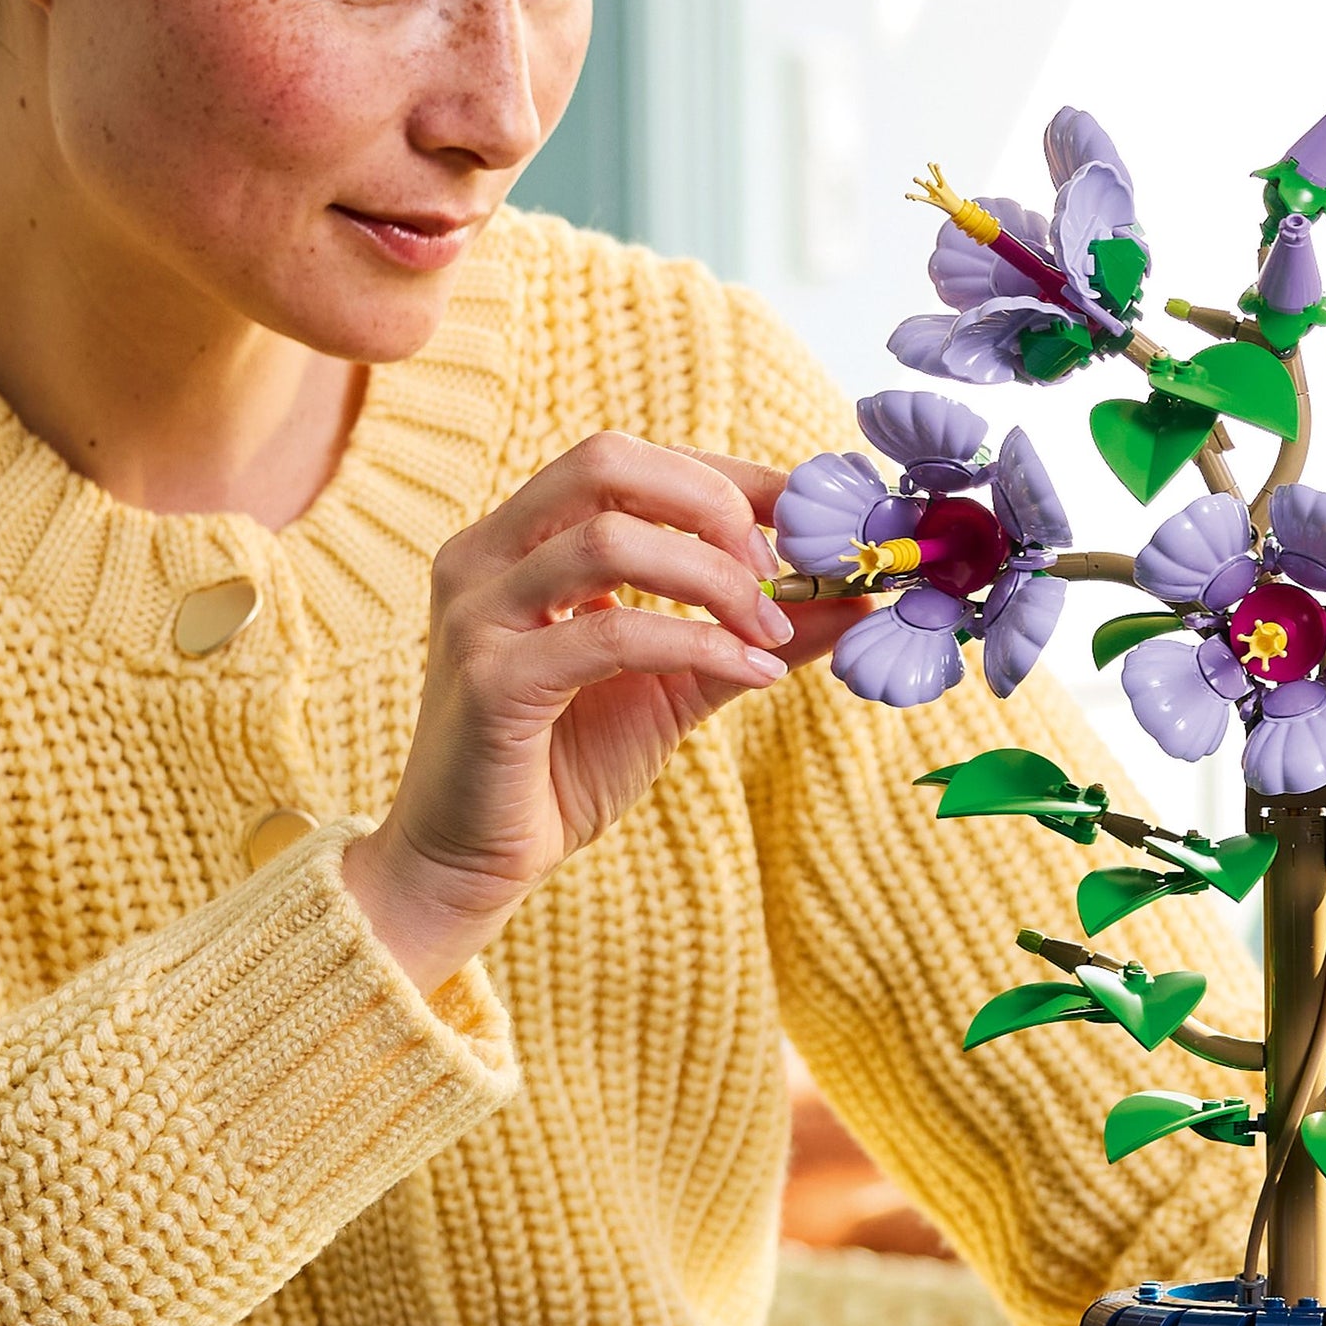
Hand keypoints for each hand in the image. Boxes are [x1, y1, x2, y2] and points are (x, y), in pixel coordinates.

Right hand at [343, 432, 867, 990]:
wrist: (473, 862)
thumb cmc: (564, 765)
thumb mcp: (675, 684)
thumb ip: (748, 633)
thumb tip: (852, 600)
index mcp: (522, 541)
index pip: (631, 463)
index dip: (727, 475)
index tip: (810, 508)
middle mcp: (488, 557)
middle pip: (606, 463)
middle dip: (712, 504)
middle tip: (780, 568)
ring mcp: (480, 613)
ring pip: (609, 540)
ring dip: (714, 580)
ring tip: (771, 635)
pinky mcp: (490, 680)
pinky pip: (611, 634)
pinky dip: (698, 644)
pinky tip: (753, 676)